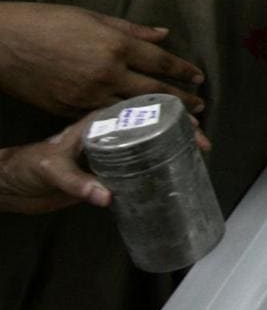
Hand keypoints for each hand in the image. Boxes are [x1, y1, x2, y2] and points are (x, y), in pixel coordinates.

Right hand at [0, 2, 204, 117]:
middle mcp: (108, 72)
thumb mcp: (90, 17)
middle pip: (155, 92)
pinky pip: (110, 122)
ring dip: (162, 123)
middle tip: (201, 113)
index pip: (160, 61)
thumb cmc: (45, 23)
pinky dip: (131, 128)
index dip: (182, 71)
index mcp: (114, 45)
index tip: (199, 79)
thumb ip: (131, 29)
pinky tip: (146, 134)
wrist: (1, 44)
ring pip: (136, 113)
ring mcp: (91, 95)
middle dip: (183, 103)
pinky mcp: (74, 111)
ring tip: (184, 130)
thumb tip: (163, 34)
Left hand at [0, 113, 210, 214]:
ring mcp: (109, 147)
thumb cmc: (30, 171)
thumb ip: (78, 184)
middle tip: (204, 140)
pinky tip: (176, 161)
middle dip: (179, 128)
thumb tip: (108, 197)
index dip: (166, 115)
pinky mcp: (108, 164)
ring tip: (199, 145)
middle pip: (149, 122)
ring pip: (147, 135)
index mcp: (95, 123)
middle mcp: (107, 131)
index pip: (137, 112)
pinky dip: (159, 156)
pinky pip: (139, 156)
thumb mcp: (52, 173)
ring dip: (173, 138)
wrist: (15, 183)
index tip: (192, 124)